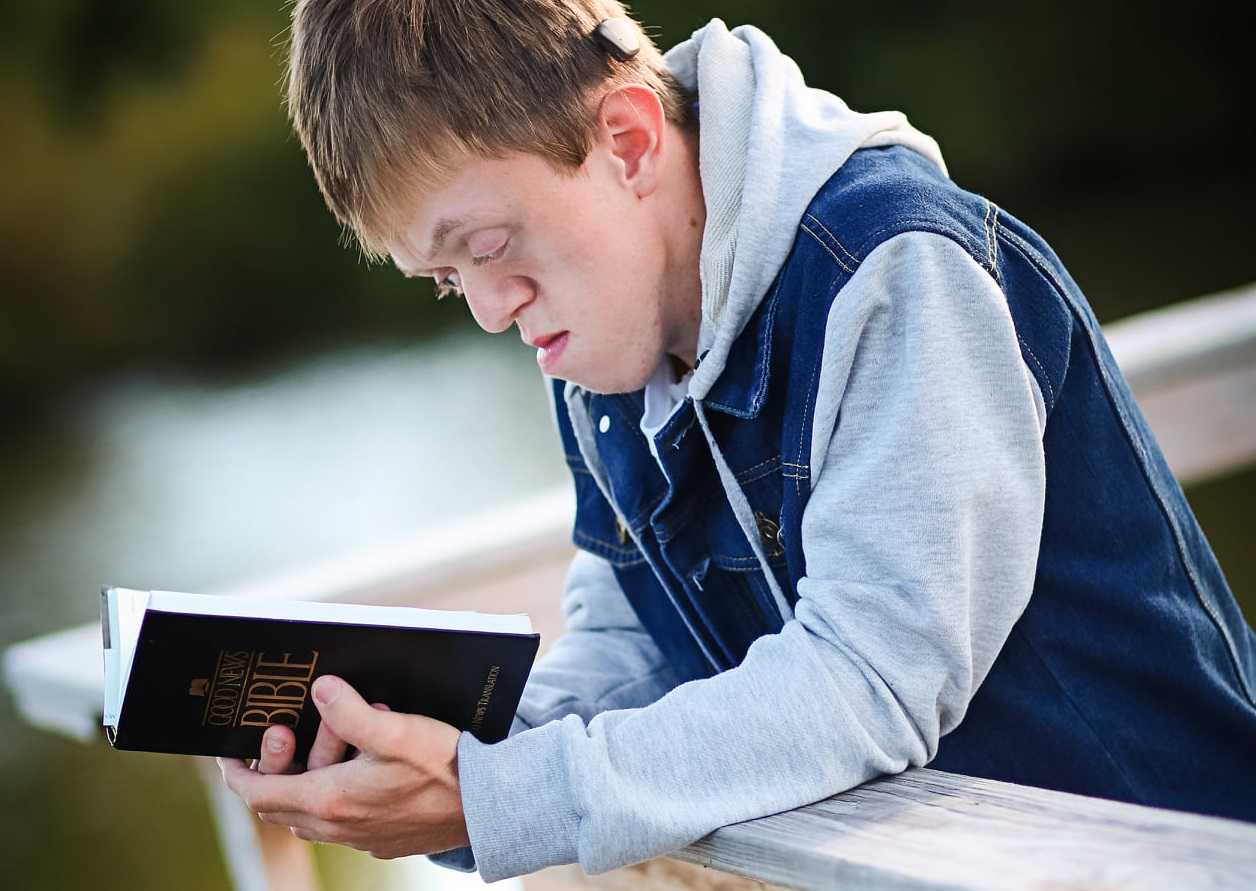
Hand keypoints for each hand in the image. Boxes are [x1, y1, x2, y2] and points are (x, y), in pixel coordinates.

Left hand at [217, 675, 470, 858]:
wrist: (489, 808)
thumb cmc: (443, 767)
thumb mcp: (394, 730)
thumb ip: (348, 711)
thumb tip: (318, 691)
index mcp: (330, 801)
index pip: (260, 794)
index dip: (238, 773)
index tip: (228, 753)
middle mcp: (339, 827)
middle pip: (281, 806)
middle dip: (272, 770)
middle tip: (281, 735)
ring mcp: (361, 838)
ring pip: (311, 815)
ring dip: (307, 780)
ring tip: (333, 741)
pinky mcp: (383, 840)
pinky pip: (341, 821)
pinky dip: (335, 794)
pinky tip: (361, 769)